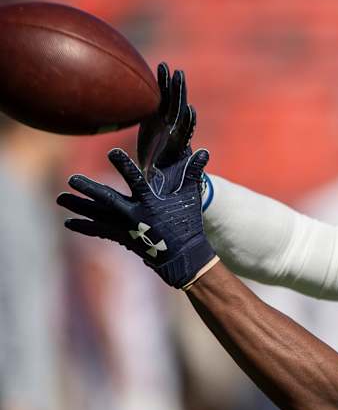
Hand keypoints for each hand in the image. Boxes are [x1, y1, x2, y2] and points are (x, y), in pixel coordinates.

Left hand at [57, 148, 216, 287]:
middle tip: (72, 180)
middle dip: (89, 190)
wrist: (184, 256)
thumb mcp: (190, 197)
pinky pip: (100, 231)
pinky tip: (70, 222)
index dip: (124, 166)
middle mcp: (135, 214)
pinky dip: (85, 226)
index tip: (111, 154)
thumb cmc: (188, 223)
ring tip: (61, 199)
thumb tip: (206, 152)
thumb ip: (193, 173)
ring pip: (98, 216)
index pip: (135, 180)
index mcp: (151, 202)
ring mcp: (127, 228)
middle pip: (108, 199)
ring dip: (79, 207)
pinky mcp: (123, 238)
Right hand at [137, 62, 196, 186]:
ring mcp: (165, 126)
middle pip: (178, 110)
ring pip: (168, 102)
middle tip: (179, 76)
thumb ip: (187, 171)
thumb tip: (203, 161)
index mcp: (178, 148)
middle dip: (178, 94)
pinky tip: (157, 72)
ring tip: (166, 67)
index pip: (184, 132)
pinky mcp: (155, 122)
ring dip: (168, 85)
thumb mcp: (177, 181)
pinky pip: (158, 102)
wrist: (160, 181)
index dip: (187, 121)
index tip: (189, 109)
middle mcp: (174, 134)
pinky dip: (159, 88)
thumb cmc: (168, 185)